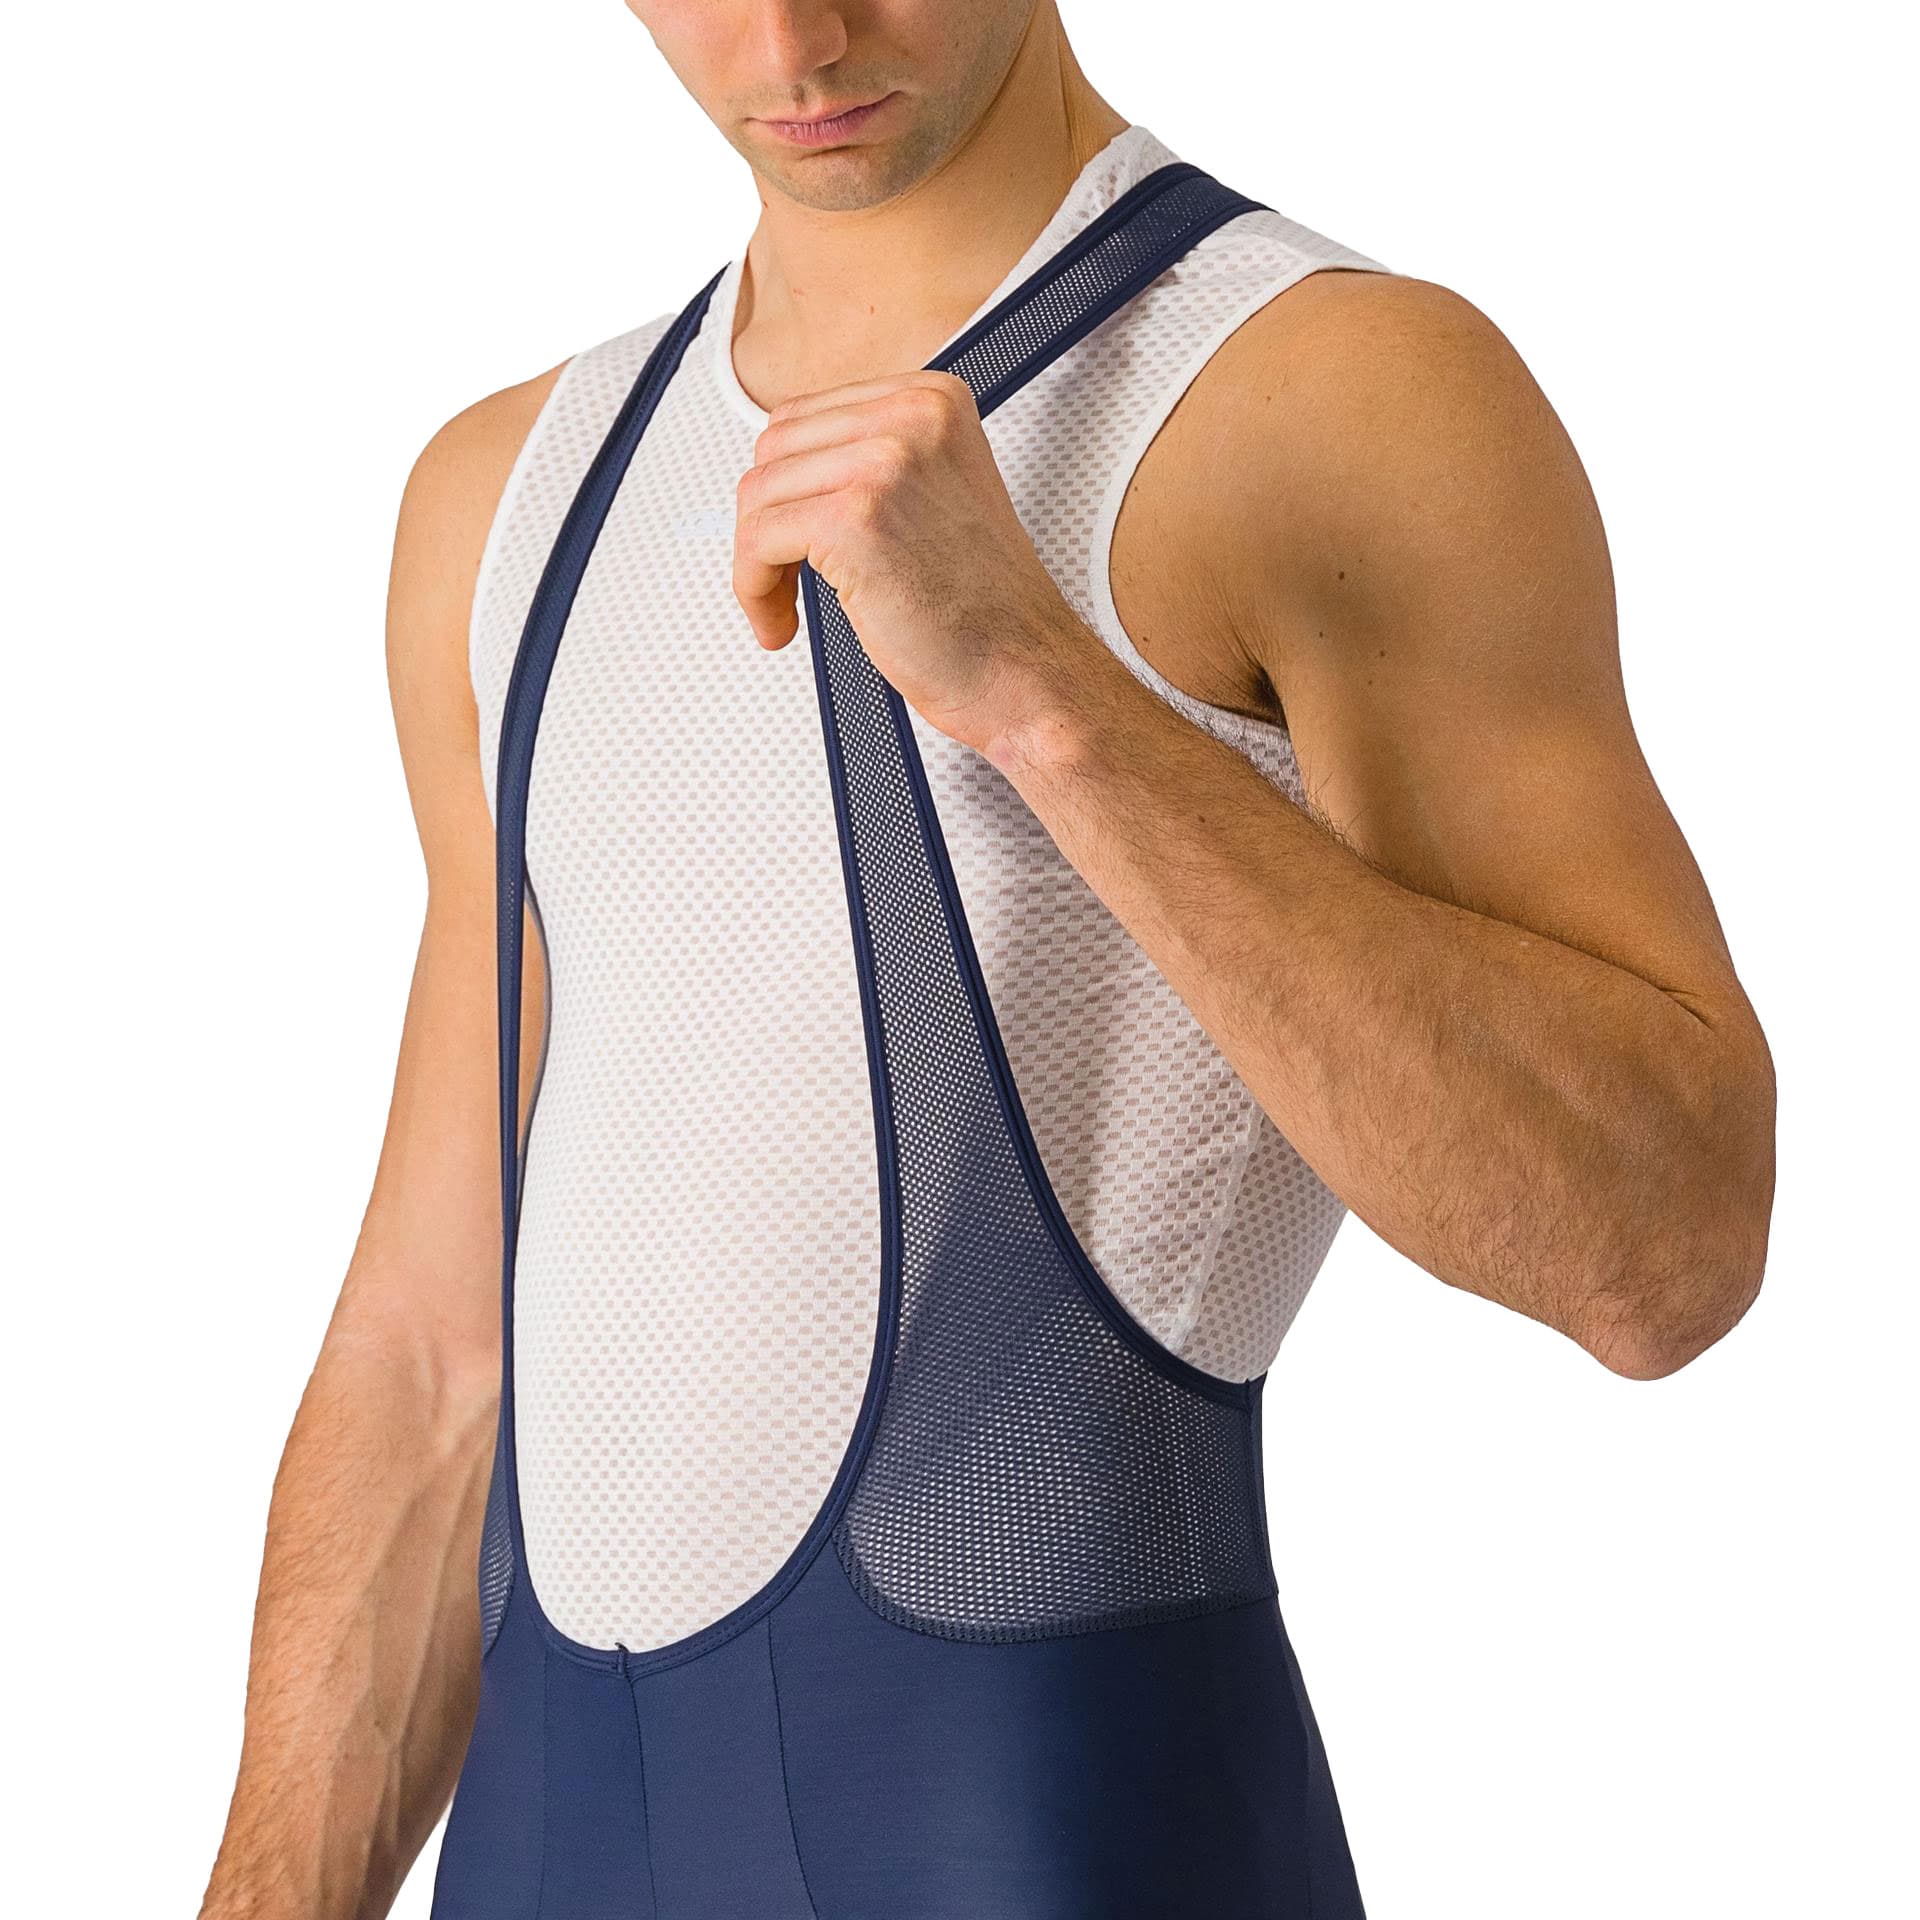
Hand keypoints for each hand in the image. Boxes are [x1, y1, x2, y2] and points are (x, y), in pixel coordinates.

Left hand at [732, 370, 1105, 756]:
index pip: (805, 417)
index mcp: (932, 399)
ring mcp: (883, 463)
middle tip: (784, 579)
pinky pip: (756, 540)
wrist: (1023, 670)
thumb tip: (786, 470)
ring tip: (785, 609)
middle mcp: (911, 416)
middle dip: (765, 521)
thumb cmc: (982, 607)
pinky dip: (754, 590)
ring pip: (757, 496)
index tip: (794, 538)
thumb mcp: (935, 495)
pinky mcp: (853, 519)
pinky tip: (782, 623)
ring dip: (756, 563)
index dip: (788, 487)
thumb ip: (872, 461)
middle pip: (774, 451)